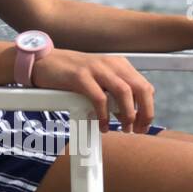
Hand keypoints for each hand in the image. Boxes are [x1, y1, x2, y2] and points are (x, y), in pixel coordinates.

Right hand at [30, 49, 155, 131]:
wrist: (44, 62)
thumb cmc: (71, 75)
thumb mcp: (98, 81)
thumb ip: (114, 95)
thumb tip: (127, 117)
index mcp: (119, 65)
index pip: (145, 87)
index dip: (148, 108)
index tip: (143, 125)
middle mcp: (111, 64)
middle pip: (140, 88)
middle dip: (144, 113)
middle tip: (137, 130)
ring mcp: (96, 68)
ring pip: (124, 92)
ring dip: (128, 114)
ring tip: (124, 128)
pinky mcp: (80, 76)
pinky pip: (99, 98)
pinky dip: (104, 115)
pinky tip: (103, 125)